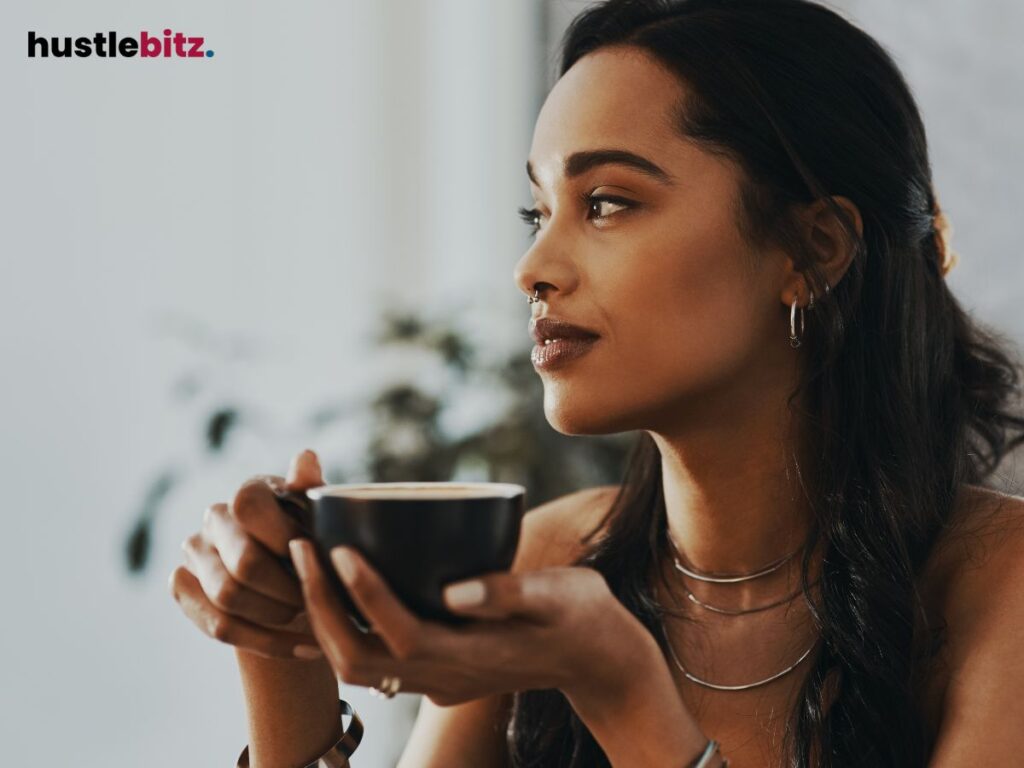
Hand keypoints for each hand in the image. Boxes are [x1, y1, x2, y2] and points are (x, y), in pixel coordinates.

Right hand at [169, 449, 327, 659]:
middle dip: (287, 590)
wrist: (295, 581)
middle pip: (243, 564)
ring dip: (277, 617)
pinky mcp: (183, 587)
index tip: (319, 561)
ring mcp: (194, 553)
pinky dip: (266, 642)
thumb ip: (313, 490)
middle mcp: (215, 518)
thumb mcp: (325, 517)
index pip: (250, 510)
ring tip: (309, 620)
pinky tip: (303, 647)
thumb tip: (306, 458)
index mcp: (249, 492)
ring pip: (229, 598)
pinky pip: (220, 626)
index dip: (287, 541)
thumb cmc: (316, 541)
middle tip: (316, 600)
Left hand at [288, 538, 650, 706]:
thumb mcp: (560, 596)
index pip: (400, 632)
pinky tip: (329, 593)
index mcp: (472, 657)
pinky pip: (373, 659)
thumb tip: (454, 590)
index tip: (337, 547)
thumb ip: (509, 594)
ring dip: (323, 618)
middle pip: (358, 658)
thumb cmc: (584, 618)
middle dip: (320, 606)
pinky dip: (342, 628)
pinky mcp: (438, 670)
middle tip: (302, 547)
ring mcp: (438, 680)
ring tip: (306, 561)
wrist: (599, 660)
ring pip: (358, 665)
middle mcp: (445, 676)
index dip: (363, 594)